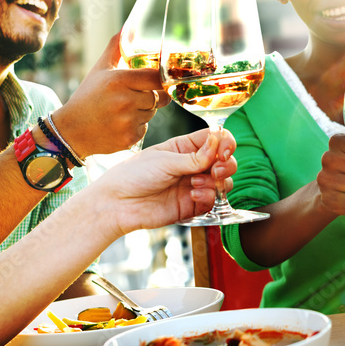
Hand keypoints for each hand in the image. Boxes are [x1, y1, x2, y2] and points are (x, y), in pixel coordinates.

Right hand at [55, 32, 170, 154]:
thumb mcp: (100, 69)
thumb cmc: (88, 96)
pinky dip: (137, 126)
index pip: (157, 77)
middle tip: (134, 96)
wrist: (70, 130)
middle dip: (151, 95)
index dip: (160, 79)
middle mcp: (125, 101)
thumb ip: (117, 47)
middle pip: (159, 96)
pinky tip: (120, 123)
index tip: (156, 80)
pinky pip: (145, 128)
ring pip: (152, 112)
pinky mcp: (130, 138)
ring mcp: (127, 121)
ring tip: (122, 110)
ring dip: (144, 110)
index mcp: (119, 80)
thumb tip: (129, 25)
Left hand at [93, 127, 236, 236]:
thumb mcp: (165, 160)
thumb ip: (195, 157)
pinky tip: (193, 195)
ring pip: (223, 182)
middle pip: (225, 161)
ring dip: (217, 183)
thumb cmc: (134, 175)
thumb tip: (219, 144)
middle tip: (216, 170)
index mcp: (184, 147)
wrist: (118, 203)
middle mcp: (192, 165)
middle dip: (226, 165)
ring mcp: (193, 185)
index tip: (224, 151)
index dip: (225, 143)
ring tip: (196, 184)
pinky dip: (208, 197)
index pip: (215, 139)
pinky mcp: (192, 205)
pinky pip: (212, 201)